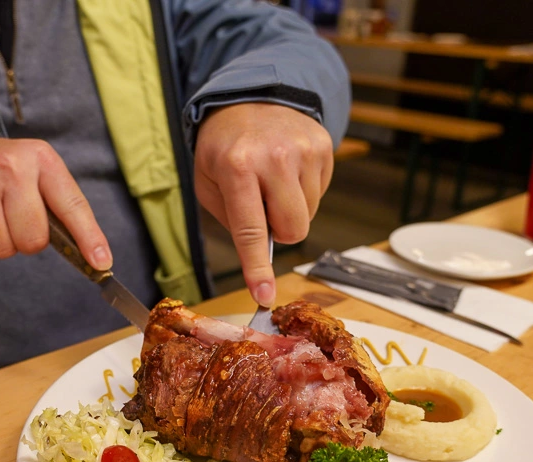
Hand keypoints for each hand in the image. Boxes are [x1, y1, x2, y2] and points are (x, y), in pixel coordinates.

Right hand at [0, 137, 110, 268]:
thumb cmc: (10, 173)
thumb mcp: (42, 175)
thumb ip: (66, 211)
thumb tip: (97, 259)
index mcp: (42, 159)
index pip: (72, 206)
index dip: (89, 238)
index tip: (102, 263)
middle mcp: (10, 166)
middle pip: (32, 240)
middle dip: (28, 241)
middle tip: (18, 219)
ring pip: (2, 248)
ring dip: (2, 242)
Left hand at [194, 103, 333, 306]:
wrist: (252, 96)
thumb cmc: (225, 146)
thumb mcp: (208, 180)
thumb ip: (231, 220)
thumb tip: (260, 255)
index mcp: (237, 167)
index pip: (250, 230)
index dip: (257, 268)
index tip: (264, 295)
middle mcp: (274, 158)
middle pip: (293, 230)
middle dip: (279, 231)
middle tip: (262, 207)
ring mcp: (304, 150)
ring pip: (308, 215)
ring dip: (290, 209)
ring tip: (273, 181)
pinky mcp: (324, 147)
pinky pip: (320, 194)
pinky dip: (303, 191)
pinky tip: (288, 171)